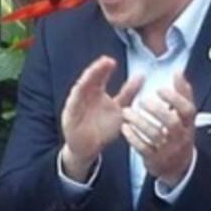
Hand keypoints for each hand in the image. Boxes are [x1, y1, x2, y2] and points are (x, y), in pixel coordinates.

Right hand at [60, 56, 142, 179]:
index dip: (104, 68)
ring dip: (86, 79)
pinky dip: (76, 96)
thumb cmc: (103, 128)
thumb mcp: (119, 109)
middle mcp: (85, 95)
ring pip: (80, 88)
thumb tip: (141, 76)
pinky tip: (80, 88)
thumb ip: (128, 93)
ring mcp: (76, 104)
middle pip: (89, 79)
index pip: (100, 76)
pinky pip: (72, 104)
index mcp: (96, 92)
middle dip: (96, 70)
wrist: (90, 149)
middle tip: (105, 62)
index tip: (112, 61)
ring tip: (94, 72)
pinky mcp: (70, 116)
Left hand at [121, 72, 195, 186]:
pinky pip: (143, 148)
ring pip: (155, 135)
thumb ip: (182, 94)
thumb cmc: (179, 133)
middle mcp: (181, 137)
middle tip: (142, 100)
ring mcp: (168, 149)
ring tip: (126, 112)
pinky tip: (124, 128)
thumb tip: (178, 72)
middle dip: (156, 110)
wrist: (177, 166)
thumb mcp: (185, 116)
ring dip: (139, 122)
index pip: (187, 110)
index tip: (159, 89)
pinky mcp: (154, 159)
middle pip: (172, 123)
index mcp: (189, 124)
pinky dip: (133, 137)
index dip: (174, 99)